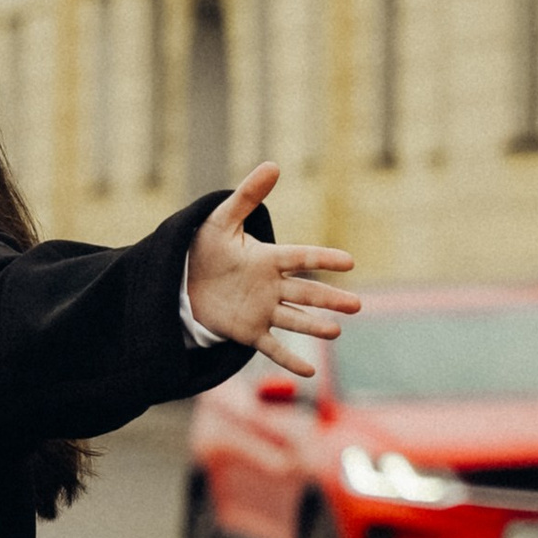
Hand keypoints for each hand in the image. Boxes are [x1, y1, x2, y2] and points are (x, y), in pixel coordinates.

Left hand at [186, 164, 358, 381]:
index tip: (349, 262)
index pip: (301, 258)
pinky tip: (309, 373)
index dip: (323, 259)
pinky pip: (272, 347)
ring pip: (294, 320)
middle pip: (305, 293)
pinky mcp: (248, 331)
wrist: (181, 280)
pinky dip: (289, 359)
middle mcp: (271, 286)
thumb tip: (273, 165)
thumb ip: (247, 196)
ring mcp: (262, 310)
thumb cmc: (204, 247)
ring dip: (315, 326)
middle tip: (356, 305)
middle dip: (329, 299)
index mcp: (268, 259)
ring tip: (336, 331)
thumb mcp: (222, 220)